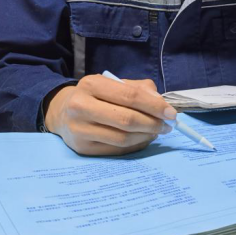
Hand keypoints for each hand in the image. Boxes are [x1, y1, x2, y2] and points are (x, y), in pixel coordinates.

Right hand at [43, 75, 176, 155]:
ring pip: (123, 138)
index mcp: (91, 84)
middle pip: (127, 119)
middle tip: (167, 126)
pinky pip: (116, 150)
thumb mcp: (113, 84)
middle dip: (153, 123)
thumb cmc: (95, 96)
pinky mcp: (82, 148)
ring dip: (146, 136)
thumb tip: (161, 104)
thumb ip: (139, 89)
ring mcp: (79, 129)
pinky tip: (142, 139)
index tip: (171, 113)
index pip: (130, 96)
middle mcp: (81, 106)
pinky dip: (135, 146)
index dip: (154, 105)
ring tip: (156, 132)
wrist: (63, 112)